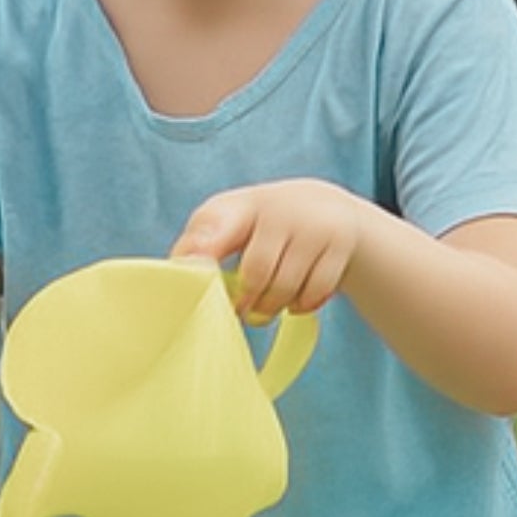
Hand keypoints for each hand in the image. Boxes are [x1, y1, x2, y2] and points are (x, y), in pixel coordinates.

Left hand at [173, 179, 368, 319]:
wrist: (323, 207)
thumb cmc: (256, 227)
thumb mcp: (226, 227)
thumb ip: (198, 249)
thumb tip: (175, 281)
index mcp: (236, 206)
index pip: (213, 227)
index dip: (200, 252)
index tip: (194, 274)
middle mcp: (278, 209)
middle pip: (255, 274)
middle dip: (243, 301)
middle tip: (239, 310)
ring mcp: (313, 225)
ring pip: (285, 288)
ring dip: (269, 308)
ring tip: (263, 306)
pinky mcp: (340, 243)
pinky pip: (314, 292)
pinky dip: (299, 306)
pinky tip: (292, 300)